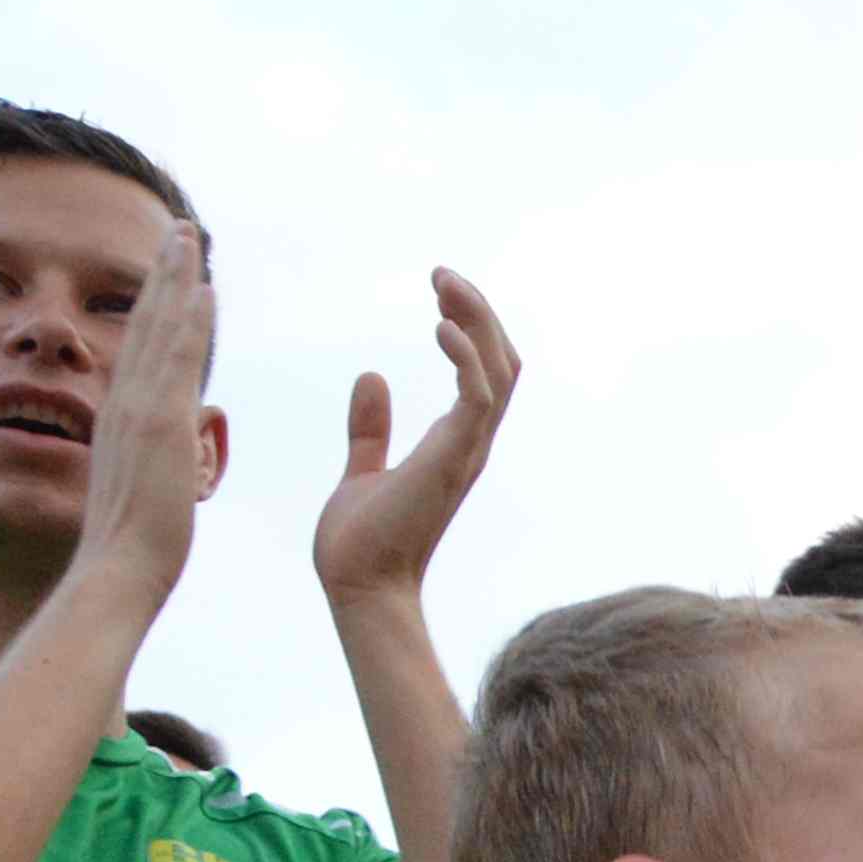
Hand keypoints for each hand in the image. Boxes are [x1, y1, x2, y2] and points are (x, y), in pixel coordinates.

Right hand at [77, 220, 216, 608]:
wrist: (117, 571)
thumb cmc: (129, 551)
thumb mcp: (141, 495)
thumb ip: (156, 465)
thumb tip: (173, 457)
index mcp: (121, 421)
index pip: (139, 351)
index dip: (153, 309)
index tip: (170, 277)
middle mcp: (125, 404)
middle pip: (144, 323)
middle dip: (162, 275)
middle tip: (178, 232)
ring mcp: (139, 409)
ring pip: (157, 327)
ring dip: (174, 278)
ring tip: (188, 235)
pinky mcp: (158, 421)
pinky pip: (174, 356)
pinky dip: (187, 318)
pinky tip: (204, 286)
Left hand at [311, 270, 519, 614]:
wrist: (358, 586)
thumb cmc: (360, 543)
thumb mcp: (363, 468)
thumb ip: (371, 428)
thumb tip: (372, 378)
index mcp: (454, 445)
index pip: (486, 373)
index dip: (471, 325)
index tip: (439, 289)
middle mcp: (470, 445)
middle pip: (504, 364)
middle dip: (480, 312)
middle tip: (442, 274)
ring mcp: (465, 453)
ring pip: (500, 372)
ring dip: (477, 321)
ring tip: (444, 283)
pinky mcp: (451, 460)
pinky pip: (478, 397)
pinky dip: (467, 356)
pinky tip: (440, 325)